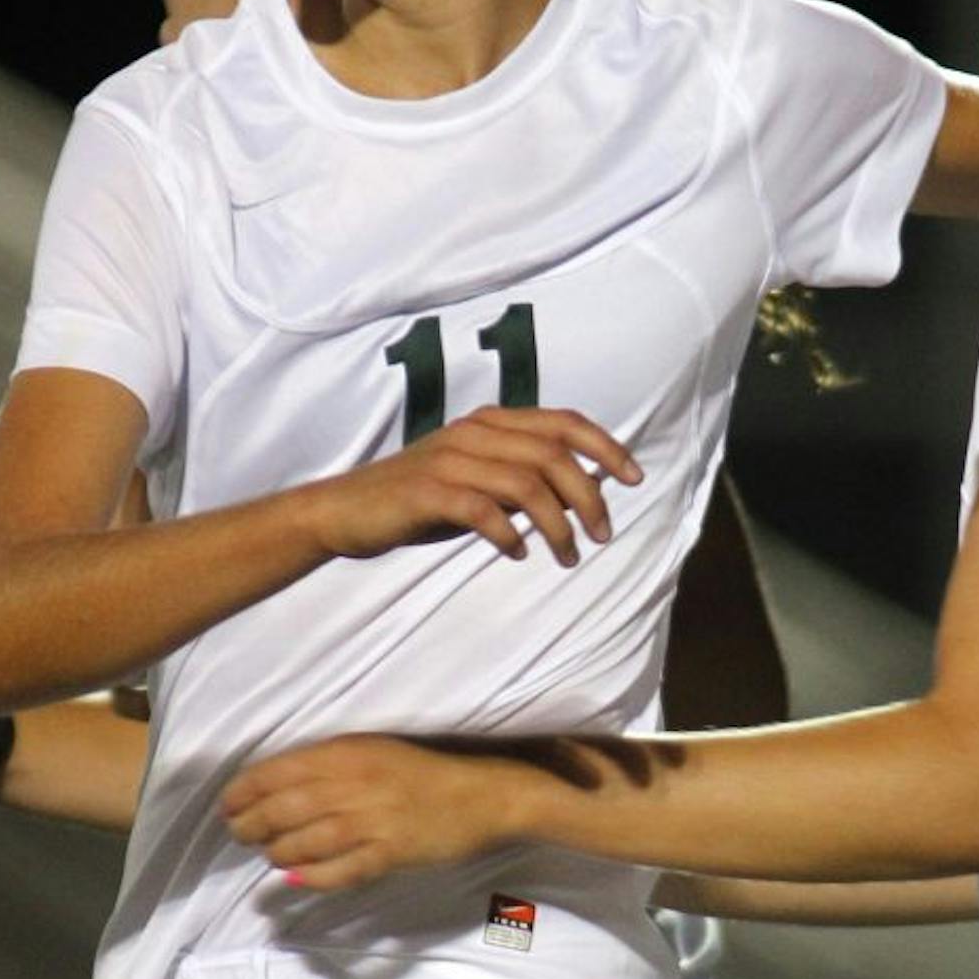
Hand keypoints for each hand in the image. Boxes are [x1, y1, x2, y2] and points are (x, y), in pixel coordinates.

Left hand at [220, 735, 511, 887]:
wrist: (478, 794)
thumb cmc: (418, 771)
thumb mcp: (370, 750)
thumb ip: (325, 766)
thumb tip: (273, 789)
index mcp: (346, 752)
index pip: (278, 771)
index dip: (244, 791)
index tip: (228, 805)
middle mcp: (354, 784)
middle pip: (284, 808)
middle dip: (251, 824)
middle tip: (238, 834)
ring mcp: (372, 820)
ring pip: (305, 841)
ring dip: (277, 851)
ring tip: (269, 855)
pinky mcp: (389, 852)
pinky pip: (339, 870)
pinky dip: (312, 877)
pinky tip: (297, 878)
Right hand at [311, 407, 641, 566]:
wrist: (346, 510)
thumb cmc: (419, 499)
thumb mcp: (476, 479)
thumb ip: (522, 477)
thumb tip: (581, 492)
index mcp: (490, 422)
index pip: (563, 422)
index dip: (605, 447)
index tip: (633, 478)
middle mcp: (473, 432)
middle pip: (553, 455)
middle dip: (588, 497)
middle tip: (602, 535)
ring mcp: (449, 459)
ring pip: (526, 484)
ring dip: (557, 525)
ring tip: (566, 556)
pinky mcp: (428, 491)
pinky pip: (483, 510)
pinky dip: (509, 535)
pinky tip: (516, 554)